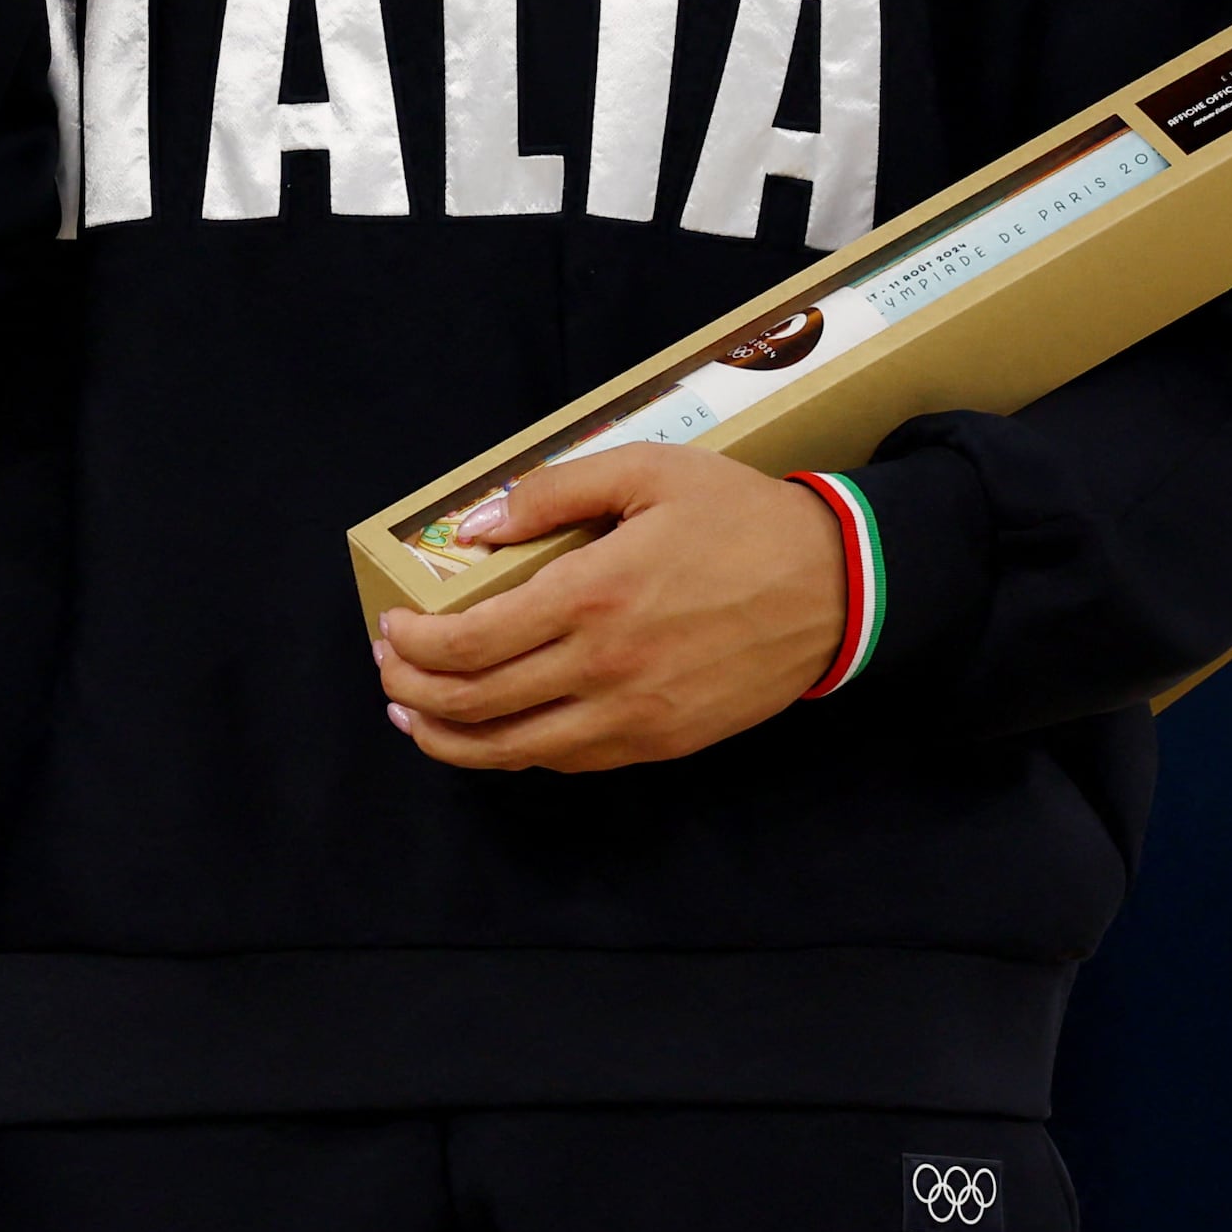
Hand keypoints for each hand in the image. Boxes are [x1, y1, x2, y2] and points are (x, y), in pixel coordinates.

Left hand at [373, 446, 848, 772]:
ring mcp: (633, 716)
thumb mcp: (648, 471)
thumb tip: (476, 525)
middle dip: (412, 689)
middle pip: (474, 703)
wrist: (841, 586)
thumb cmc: (741, 520)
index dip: (411, 645)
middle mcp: (603, 667)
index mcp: (591, 594)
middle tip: (390, 671)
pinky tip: (493, 731)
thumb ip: (554, 492)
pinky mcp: (661, 742)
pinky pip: (568, 760)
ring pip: (512, 748)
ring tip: (415, 718)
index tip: (391, 628)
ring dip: (448, 739)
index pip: (466, 643)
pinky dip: (515, 750)